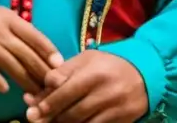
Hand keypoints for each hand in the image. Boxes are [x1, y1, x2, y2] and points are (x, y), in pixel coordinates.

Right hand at [0, 6, 62, 94]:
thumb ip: (18, 30)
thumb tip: (42, 52)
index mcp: (6, 17)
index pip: (35, 35)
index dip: (49, 52)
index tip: (59, 66)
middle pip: (26, 55)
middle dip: (42, 72)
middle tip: (52, 86)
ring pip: (12, 68)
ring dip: (26, 83)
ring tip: (35, 94)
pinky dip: (0, 83)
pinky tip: (7, 89)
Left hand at [23, 50, 147, 122]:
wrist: (144, 73)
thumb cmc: (107, 65)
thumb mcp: (85, 60)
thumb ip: (62, 73)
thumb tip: (40, 87)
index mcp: (94, 73)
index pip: (66, 91)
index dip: (48, 102)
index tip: (32, 109)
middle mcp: (106, 93)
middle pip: (73, 111)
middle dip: (52, 117)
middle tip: (35, 120)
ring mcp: (116, 109)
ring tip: (51, 122)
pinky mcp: (122, 121)